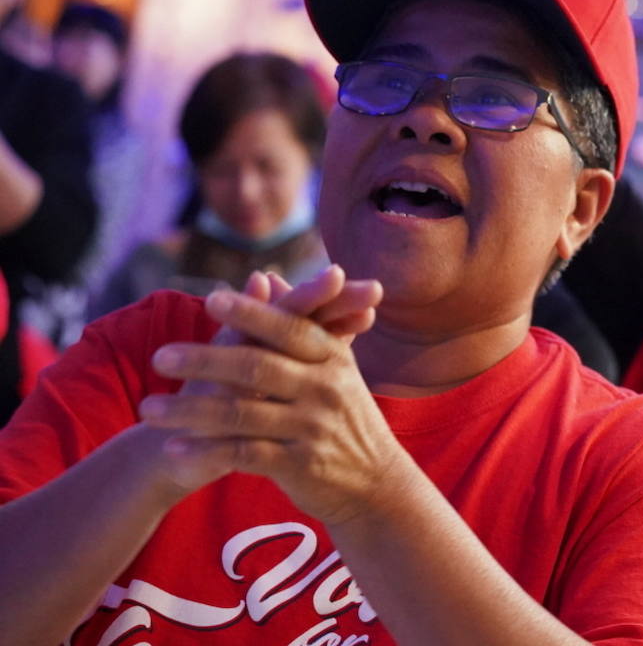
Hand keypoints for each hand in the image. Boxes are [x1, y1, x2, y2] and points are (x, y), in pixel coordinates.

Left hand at [139, 267, 396, 522]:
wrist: (376, 481)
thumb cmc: (344, 415)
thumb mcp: (333, 365)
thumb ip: (298, 322)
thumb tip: (264, 278)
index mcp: (332, 357)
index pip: (289, 328)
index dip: (252, 313)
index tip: (212, 299)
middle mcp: (324, 388)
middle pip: (257, 367)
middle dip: (205, 361)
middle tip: (160, 357)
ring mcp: (313, 427)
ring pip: (242, 414)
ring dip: (190, 411)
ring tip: (148, 409)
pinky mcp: (301, 465)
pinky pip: (244, 454)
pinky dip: (207, 450)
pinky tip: (174, 447)